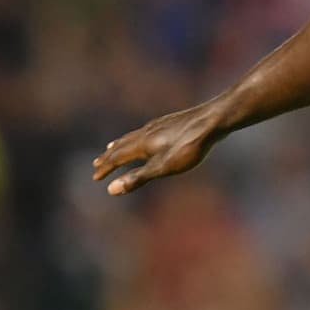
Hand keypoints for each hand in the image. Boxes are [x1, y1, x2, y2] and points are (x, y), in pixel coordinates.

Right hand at [92, 105, 218, 195]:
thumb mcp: (163, 168)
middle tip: (97, 162)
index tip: (96, 177)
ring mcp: (159, 125)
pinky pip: (146, 130)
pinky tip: (146, 135)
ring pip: (134, 136)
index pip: (117, 158)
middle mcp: (146, 132)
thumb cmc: (190, 146)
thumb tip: (110, 190)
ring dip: (121, 144)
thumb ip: (137, 178)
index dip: (106, 168)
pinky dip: (137, 136)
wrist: (214, 120)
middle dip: (109, 156)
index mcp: (141, 144)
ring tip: (113, 146)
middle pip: (122, 145)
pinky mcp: (171, 121)